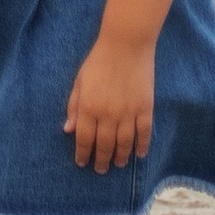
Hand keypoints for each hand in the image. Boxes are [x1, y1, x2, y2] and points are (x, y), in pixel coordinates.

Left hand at [61, 30, 155, 173]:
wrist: (125, 45)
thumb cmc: (98, 61)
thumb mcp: (80, 82)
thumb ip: (74, 107)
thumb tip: (68, 130)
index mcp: (89, 107)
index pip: (85, 139)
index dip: (83, 154)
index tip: (82, 163)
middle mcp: (108, 114)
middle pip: (104, 145)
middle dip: (101, 160)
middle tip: (100, 169)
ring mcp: (128, 113)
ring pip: (124, 144)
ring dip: (121, 157)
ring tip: (118, 165)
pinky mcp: (145, 109)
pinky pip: (144, 134)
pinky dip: (142, 146)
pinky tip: (139, 154)